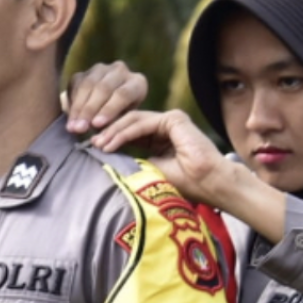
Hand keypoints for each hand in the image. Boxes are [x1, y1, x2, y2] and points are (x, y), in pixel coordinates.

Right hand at [62, 61, 148, 133]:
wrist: (107, 107)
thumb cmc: (120, 118)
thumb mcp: (123, 121)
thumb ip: (113, 124)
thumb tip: (97, 132)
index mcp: (137, 83)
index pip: (123, 94)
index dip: (109, 109)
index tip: (96, 125)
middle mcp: (119, 71)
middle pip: (103, 88)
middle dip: (90, 110)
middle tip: (80, 128)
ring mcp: (100, 70)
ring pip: (87, 85)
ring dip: (78, 108)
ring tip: (72, 126)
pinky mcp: (83, 73)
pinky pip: (75, 86)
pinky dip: (72, 103)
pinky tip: (70, 118)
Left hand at [90, 110, 231, 204]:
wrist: (210, 184)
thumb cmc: (184, 183)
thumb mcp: (149, 170)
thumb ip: (131, 159)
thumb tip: (105, 156)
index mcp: (159, 139)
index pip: (130, 134)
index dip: (111, 139)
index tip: (93, 149)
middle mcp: (165, 127)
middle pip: (130, 123)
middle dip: (109, 132)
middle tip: (92, 143)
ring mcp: (170, 121)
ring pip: (133, 120)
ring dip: (113, 131)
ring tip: (99, 144)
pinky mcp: (174, 119)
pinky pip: (142, 122)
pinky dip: (124, 132)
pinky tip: (111, 143)